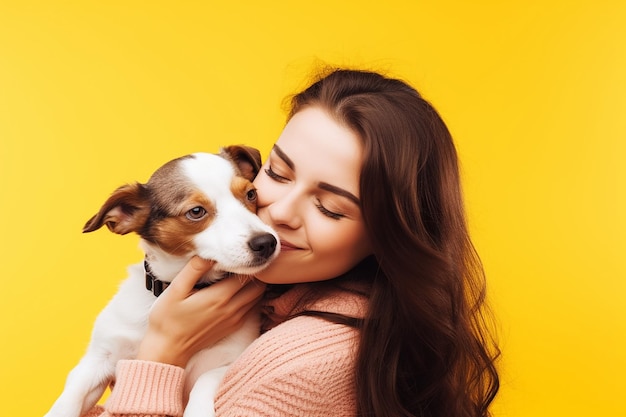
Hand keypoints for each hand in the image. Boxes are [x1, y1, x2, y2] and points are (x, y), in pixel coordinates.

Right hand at [136, 256, 265, 367]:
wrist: (168, 349)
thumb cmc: (168, 318)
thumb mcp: (176, 290)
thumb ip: (194, 270)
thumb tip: (209, 253)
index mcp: (219, 297)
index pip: (247, 274)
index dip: (246, 262)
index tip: (239, 255)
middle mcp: (232, 309)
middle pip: (258, 286)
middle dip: (256, 273)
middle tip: (245, 262)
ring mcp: (235, 320)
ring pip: (258, 297)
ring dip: (255, 285)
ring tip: (243, 274)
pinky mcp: (234, 326)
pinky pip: (252, 308)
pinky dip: (251, 297)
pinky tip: (239, 290)